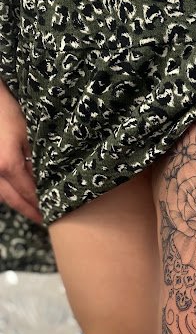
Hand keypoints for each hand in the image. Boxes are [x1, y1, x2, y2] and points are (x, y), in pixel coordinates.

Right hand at [0, 79, 42, 223]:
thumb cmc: (8, 112)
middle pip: (14, 200)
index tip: (53, 213)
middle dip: (30, 211)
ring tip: (34, 212)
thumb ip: (38, 158)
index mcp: (8, 165)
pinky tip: (19, 196)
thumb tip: (50, 177)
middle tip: (44, 220)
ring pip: (3, 196)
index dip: (41, 204)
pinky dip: (9, 194)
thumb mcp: (29, 134)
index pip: (29, 192)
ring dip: (19, 205)